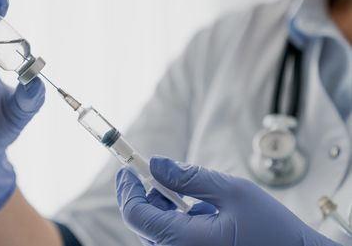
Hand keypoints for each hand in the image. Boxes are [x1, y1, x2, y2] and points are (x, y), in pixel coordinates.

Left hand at [116, 157, 339, 245]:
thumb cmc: (273, 231)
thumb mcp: (233, 192)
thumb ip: (190, 177)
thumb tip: (156, 164)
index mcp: (184, 242)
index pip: (136, 214)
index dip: (127, 189)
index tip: (128, 167)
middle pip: (143, 223)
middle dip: (147, 194)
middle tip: (159, 173)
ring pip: (157, 231)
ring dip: (164, 208)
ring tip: (195, 198)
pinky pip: (173, 240)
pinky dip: (177, 221)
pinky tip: (204, 214)